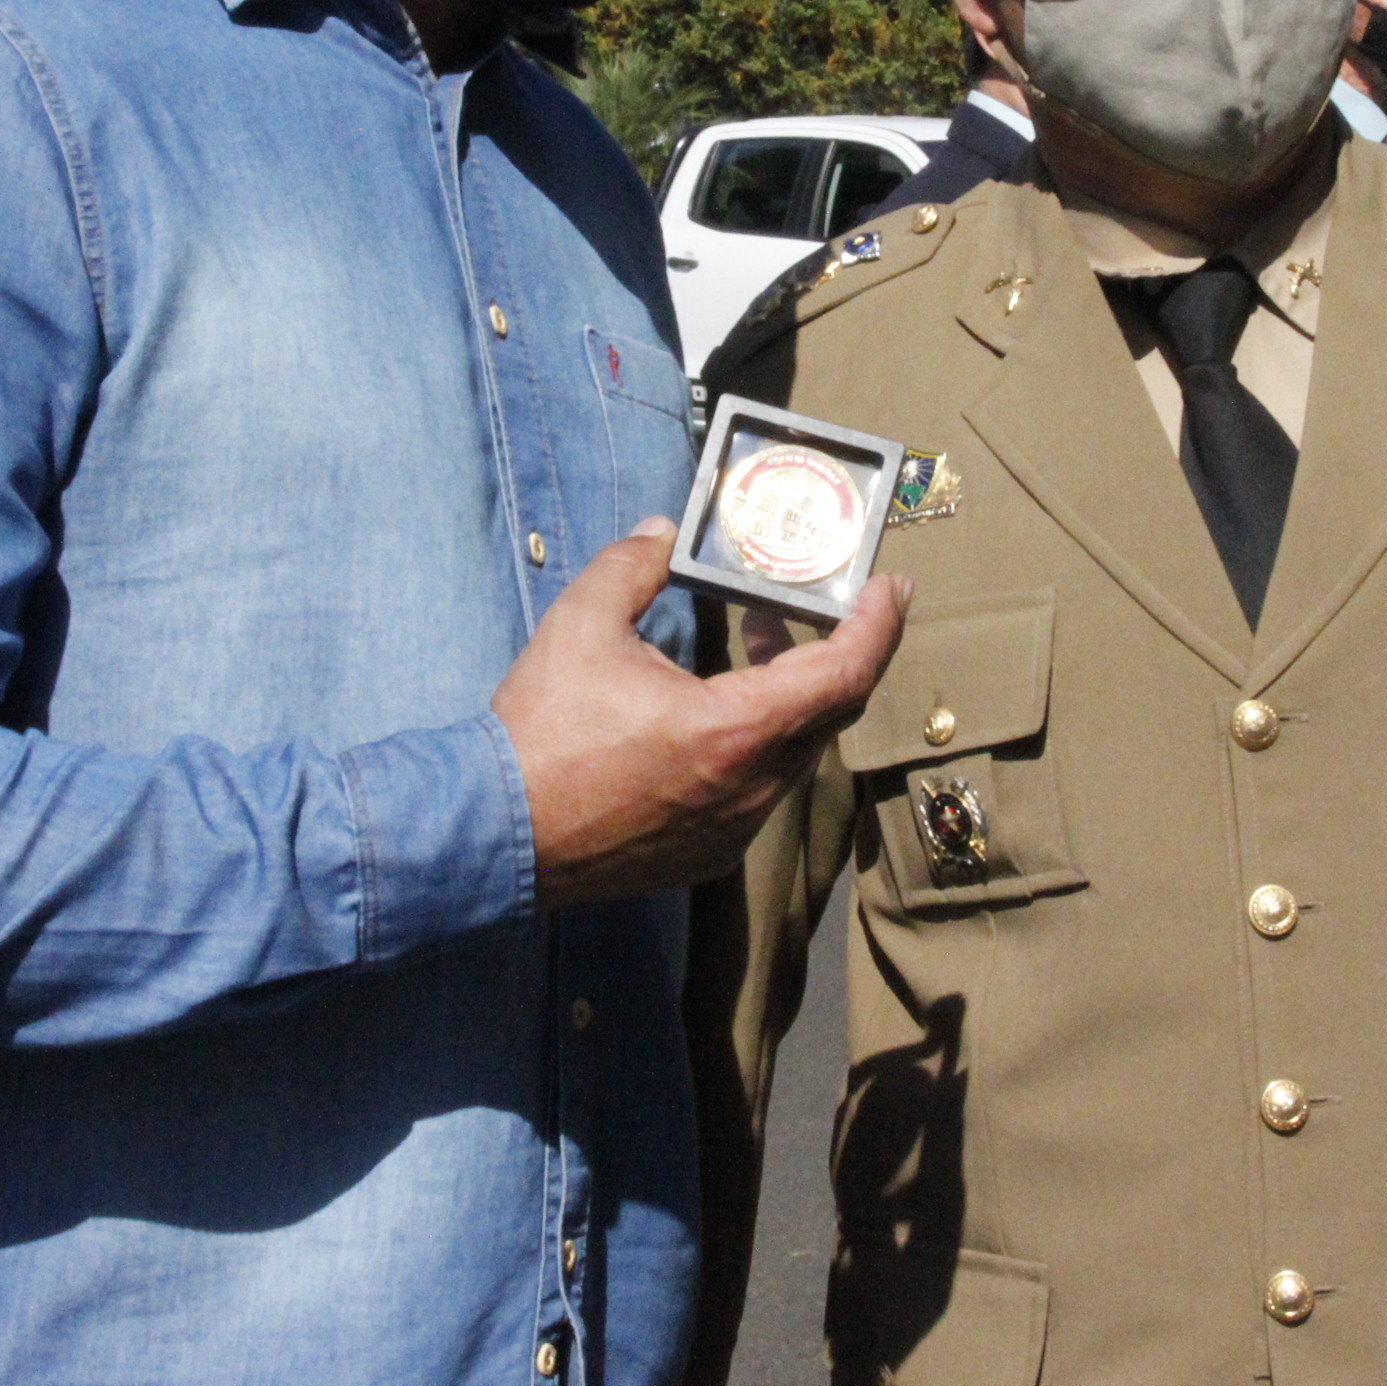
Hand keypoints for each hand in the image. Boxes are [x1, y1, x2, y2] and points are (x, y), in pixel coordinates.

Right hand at [497, 519, 907, 907]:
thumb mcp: (580, 626)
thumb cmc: (540, 733)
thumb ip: (629, 566)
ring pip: (796, 752)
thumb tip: (661, 531)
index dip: (879, 626)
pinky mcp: (707, 854)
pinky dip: (760, 739)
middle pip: (832, 712)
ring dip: (793, 695)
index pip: (846, 674)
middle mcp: (752, 787)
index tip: (892, 587)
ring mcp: (733, 829)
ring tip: (758, 639)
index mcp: (736, 731)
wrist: (495, 838)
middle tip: (835, 603)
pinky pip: (759, 788)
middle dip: (840, 650)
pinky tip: (717, 712)